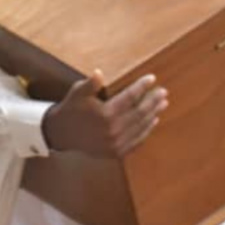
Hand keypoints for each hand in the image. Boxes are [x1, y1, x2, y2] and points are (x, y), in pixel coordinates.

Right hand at [42, 70, 167, 158]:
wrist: (61, 134)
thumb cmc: (71, 109)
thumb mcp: (78, 93)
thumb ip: (90, 84)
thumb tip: (99, 73)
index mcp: (105, 114)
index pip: (129, 97)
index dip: (142, 87)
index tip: (152, 78)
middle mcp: (113, 130)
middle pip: (139, 112)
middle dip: (153, 101)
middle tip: (163, 92)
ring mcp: (116, 143)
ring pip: (140, 126)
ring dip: (153, 114)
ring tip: (162, 103)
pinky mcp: (116, 152)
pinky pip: (136, 141)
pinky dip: (146, 131)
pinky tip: (153, 121)